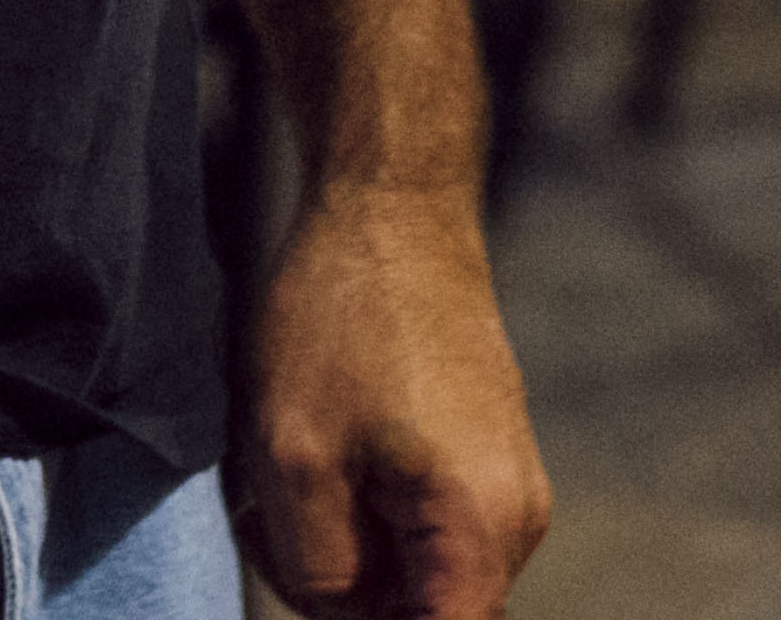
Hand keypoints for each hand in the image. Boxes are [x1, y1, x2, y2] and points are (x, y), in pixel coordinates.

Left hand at [232, 181, 547, 619]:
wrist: (390, 201)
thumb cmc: (340, 315)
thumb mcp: (293, 457)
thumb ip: (317, 569)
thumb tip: (337, 615)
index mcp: (481, 528)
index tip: (319, 575)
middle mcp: (515, 518)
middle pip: (422, 612)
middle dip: (339, 586)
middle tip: (264, 518)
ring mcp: (507, 484)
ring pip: (415, 568)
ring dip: (343, 541)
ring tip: (285, 472)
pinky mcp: (485, 453)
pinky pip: (422, 522)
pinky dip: (361, 505)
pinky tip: (316, 452)